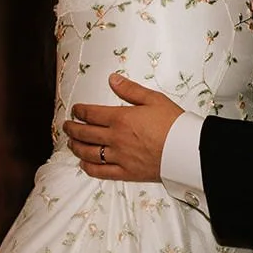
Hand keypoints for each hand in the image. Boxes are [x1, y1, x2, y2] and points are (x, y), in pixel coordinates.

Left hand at [63, 73, 182, 181]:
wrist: (186, 149)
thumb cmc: (173, 123)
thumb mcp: (154, 99)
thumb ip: (130, 90)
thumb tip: (113, 80)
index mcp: (121, 118)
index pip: (91, 114)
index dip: (80, 111)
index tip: (75, 110)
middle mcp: (116, 138)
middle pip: (85, 133)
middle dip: (72, 129)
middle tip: (67, 126)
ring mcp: (119, 157)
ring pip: (89, 153)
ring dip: (76, 147)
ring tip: (71, 143)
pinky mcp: (126, 172)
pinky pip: (101, 172)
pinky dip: (89, 168)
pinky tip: (84, 165)